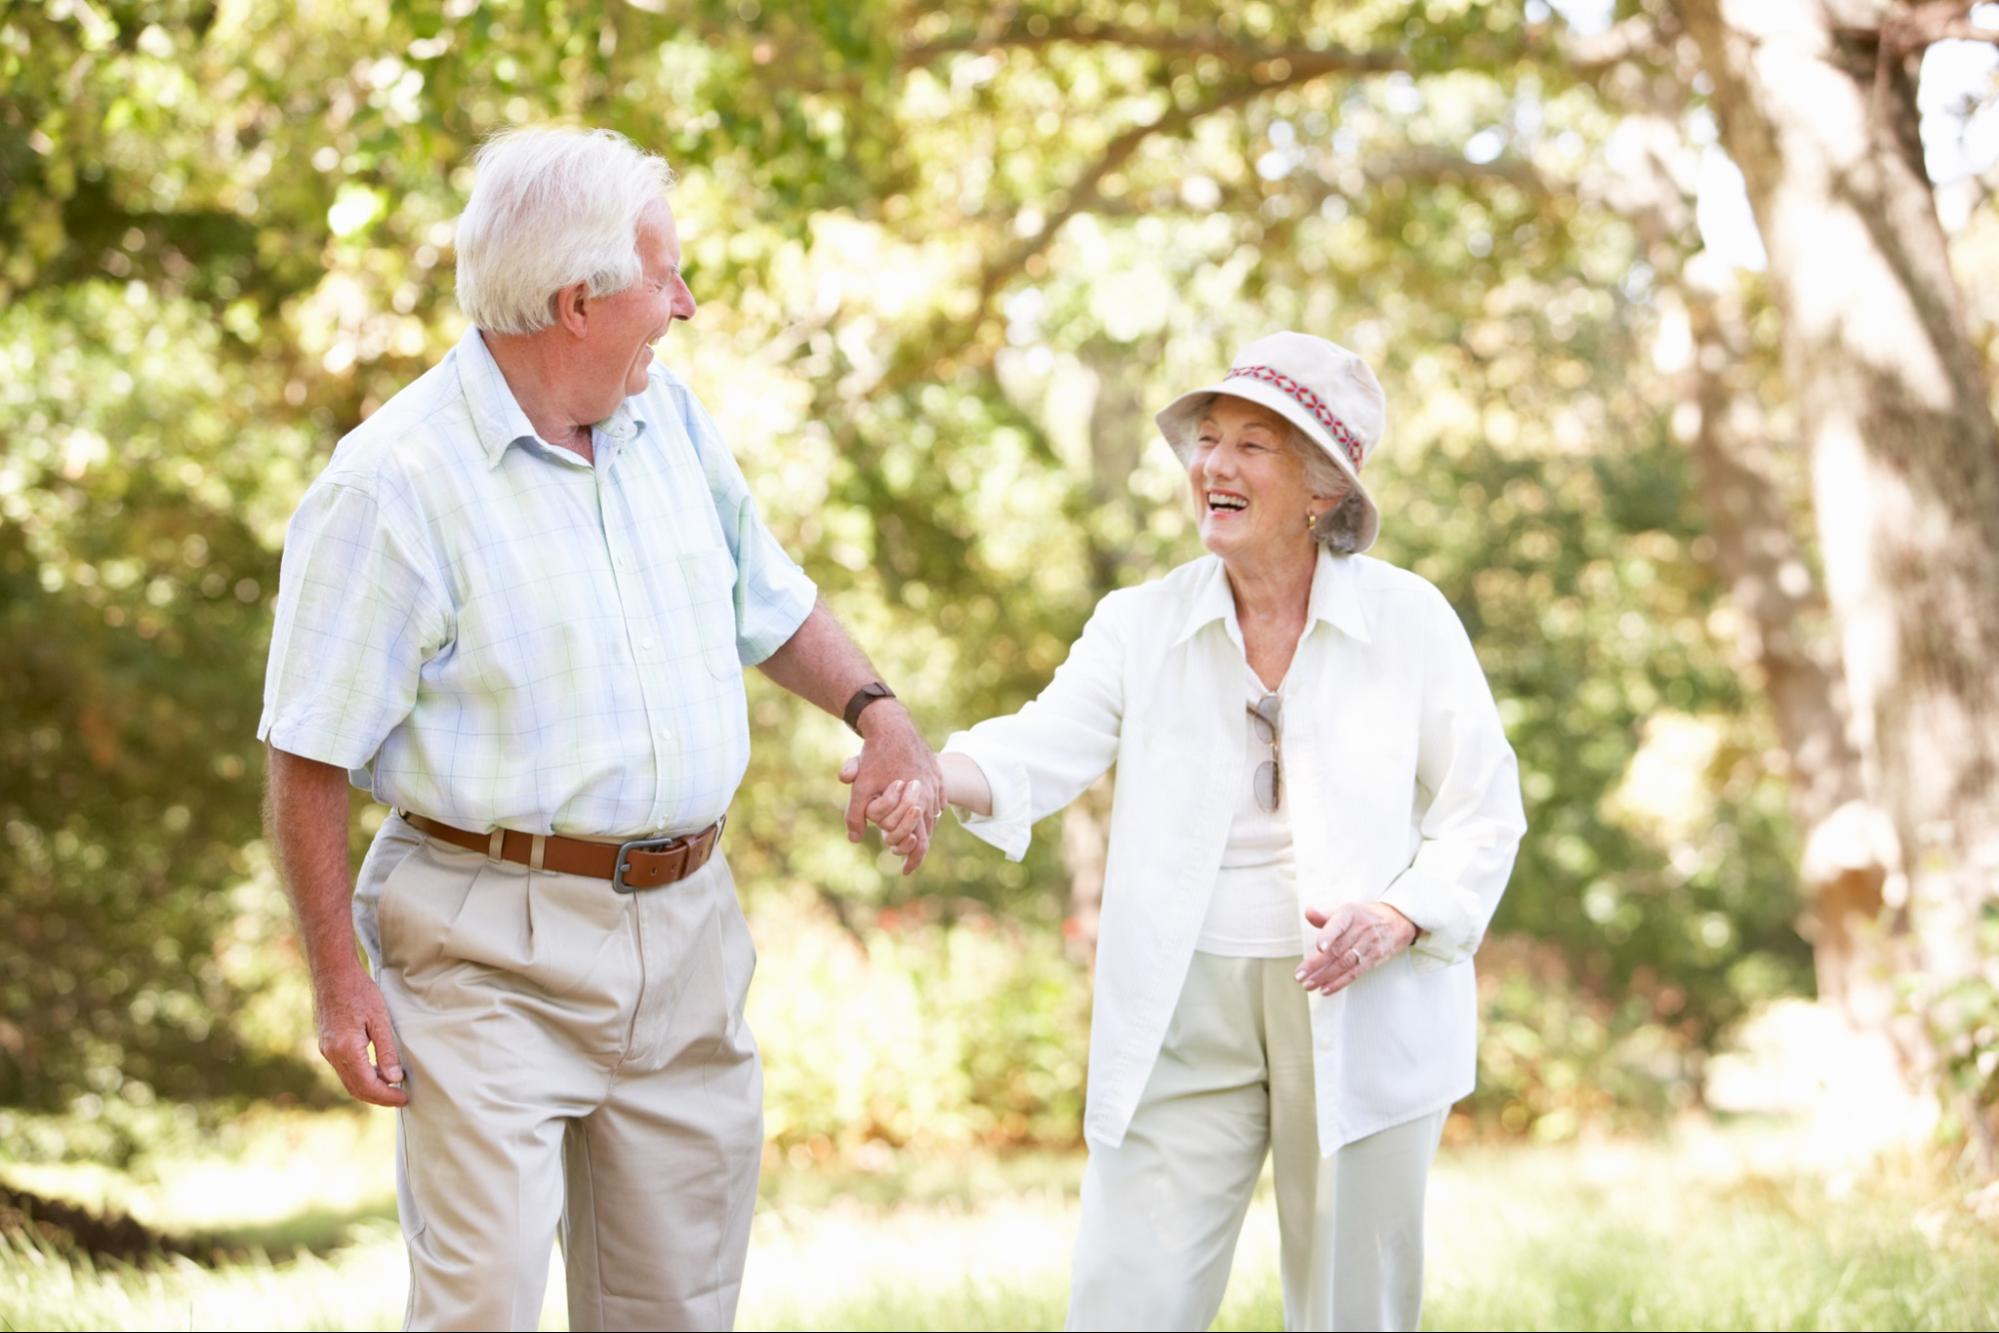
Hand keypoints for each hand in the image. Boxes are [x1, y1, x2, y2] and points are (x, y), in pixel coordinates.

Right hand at [313, 966, 408, 1106]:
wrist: (332, 973)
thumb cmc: (358, 991)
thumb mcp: (380, 1019)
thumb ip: (386, 1051)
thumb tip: (394, 1079)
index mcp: (346, 1049)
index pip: (367, 1085)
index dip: (387, 1096)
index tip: (404, 1099)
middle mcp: (332, 1054)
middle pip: (356, 1088)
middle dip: (379, 1098)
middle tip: (401, 1099)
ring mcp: (327, 1051)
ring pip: (349, 1081)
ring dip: (370, 1088)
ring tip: (392, 1088)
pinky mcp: (327, 1045)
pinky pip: (344, 1070)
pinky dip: (361, 1076)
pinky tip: (376, 1071)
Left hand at [839, 703, 942, 873]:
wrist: (892, 723)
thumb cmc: (876, 755)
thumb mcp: (861, 785)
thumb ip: (856, 814)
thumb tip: (854, 839)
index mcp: (917, 801)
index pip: (920, 841)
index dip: (913, 860)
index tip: (905, 872)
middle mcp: (931, 794)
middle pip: (930, 830)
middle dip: (917, 845)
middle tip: (906, 856)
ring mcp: (937, 782)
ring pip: (935, 814)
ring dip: (923, 827)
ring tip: (912, 835)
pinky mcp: (936, 771)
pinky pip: (939, 798)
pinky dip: (931, 809)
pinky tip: (922, 811)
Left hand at [1294, 902, 1416, 995]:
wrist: (1397, 921)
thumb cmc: (1362, 916)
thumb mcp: (1345, 909)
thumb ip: (1325, 914)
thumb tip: (1308, 912)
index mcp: (1350, 913)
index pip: (1339, 924)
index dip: (1329, 935)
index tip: (1319, 947)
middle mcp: (1360, 929)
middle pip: (1337, 949)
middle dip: (1316, 964)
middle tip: (1299, 976)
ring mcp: (1368, 945)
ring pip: (1344, 963)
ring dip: (1324, 976)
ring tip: (1308, 985)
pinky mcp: (1374, 960)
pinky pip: (1355, 973)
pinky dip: (1339, 983)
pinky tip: (1325, 990)